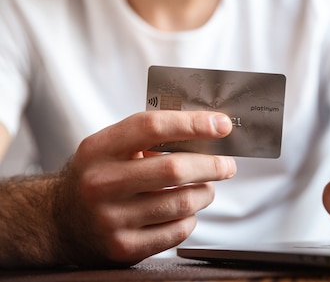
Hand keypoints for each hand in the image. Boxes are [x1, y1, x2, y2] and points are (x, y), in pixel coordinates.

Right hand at [52, 110, 236, 266]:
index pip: (153, 127)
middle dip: (212, 165)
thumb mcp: (111, 146)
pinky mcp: (124, 247)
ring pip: (182, 202)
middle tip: (227, 164)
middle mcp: (101, 184)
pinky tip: (185, 210)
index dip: (193, 124)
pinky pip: (178, 230)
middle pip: (174, 169)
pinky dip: (191, 218)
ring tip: (206, 188)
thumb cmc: (98, 175)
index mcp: (99, 149)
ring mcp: (111, 219)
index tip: (222, 124)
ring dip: (205, 193)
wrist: (60, 220)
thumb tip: (206, 128)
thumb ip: (151, 135)